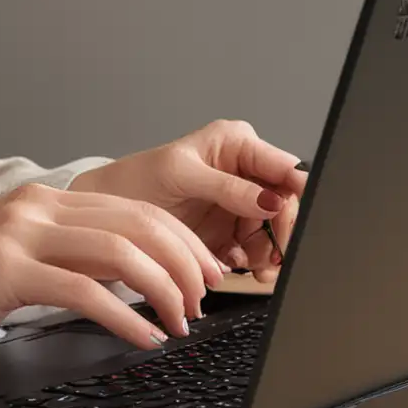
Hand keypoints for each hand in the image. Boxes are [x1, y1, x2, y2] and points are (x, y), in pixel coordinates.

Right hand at [0, 181, 232, 363]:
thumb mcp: (10, 259)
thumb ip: (61, 257)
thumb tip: (124, 280)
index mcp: (41, 200)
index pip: (134, 208)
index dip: (181, 240)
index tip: (206, 273)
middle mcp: (35, 206)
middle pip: (138, 222)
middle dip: (186, 262)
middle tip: (206, 300)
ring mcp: (18, 234)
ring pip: (119, 250)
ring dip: (164, 290)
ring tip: (180, 322)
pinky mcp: (4, 270)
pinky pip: (83, 289)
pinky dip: (124, 317)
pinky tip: (142, 338)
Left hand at [67, 119, 307, 286]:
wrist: (112, 217)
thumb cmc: (137, 180)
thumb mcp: (182, 175)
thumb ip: (228, 187)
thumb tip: (271, 199)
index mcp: (236, 144)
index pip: (283, 167)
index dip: (295, 194)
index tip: (290, 219)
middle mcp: (244, 171)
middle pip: (286, 203)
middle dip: (281, 231)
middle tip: (272, 256)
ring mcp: (240, 203)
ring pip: (275, 230)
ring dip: (267, 252)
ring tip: (248, 263)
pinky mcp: (232, 231)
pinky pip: (256, 249)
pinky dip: (250, 261)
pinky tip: (232, 261)